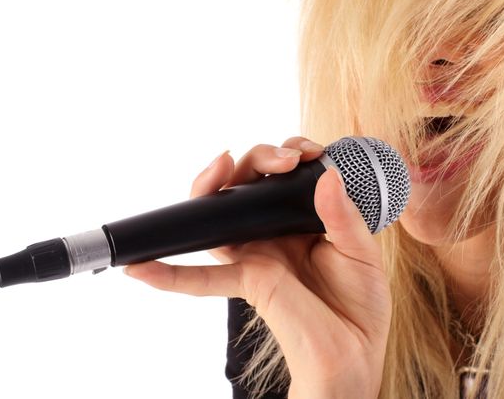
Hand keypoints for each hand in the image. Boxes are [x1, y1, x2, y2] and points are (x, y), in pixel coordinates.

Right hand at [124, 137, 390, 397]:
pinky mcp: (248, 281)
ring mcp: (257, 254)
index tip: (309, 152)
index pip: (282, 175)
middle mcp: (274, 231)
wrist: (355, 351)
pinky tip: (141, 268)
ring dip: (208, 186)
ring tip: (216, 167)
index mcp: (301, 218)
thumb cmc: (359, 302)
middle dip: (258, 157)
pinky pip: (201, 279)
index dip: (286, 154)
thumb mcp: (361, 252)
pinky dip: (171, 275)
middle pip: (246, 184)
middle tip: (283, 161)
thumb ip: (344, 215)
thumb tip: (328, 175)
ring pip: (218, 215)